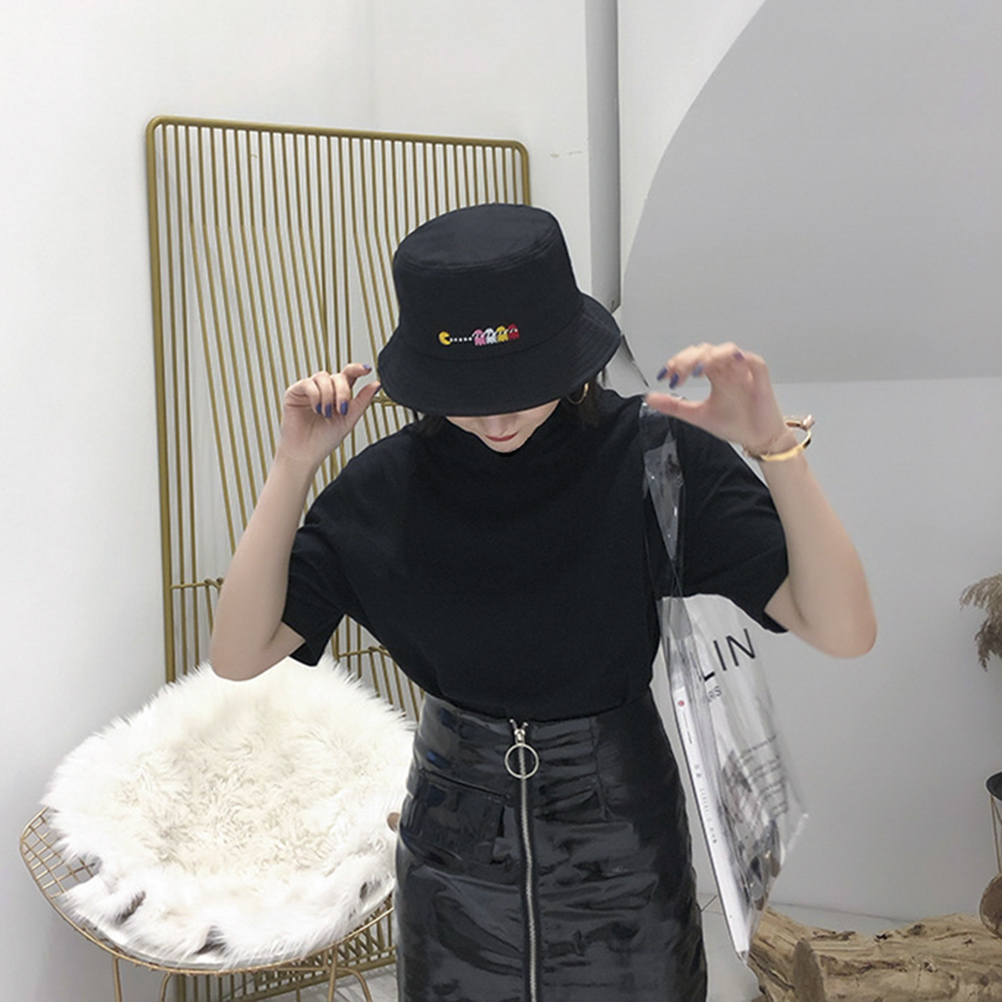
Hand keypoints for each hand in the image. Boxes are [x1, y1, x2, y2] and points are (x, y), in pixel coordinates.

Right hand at [278, 364, 381, 469]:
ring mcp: (309, 390)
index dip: (357, 369)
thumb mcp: (349, 419)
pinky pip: (308, 383)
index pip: (348, 375)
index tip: (367, 369)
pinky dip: (315, 396)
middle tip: (342, 410)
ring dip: (328, 395)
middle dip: (343, 392)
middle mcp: (324, 389)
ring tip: (326, 413)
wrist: (307, 453)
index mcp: (338, 394)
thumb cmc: (325, 439)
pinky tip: (316, 409)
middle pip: (338, 376)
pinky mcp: (294, 392)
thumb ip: (363, 401)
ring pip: (323, 377)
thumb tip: (376, 384)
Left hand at [645, 343, 789, 454]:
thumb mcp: (697, 415)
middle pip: (706, 350)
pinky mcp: (759, 377)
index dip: (677, 363)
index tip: (665, 376)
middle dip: (688, 359)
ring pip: (726, 350)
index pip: (693, 358)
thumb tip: (650, 397)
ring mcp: (743, 370)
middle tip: (678, 374)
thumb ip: (674, 406)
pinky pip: (752, 360)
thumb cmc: (734, 424)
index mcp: (714, 374)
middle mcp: (727, 369)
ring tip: (697, 371)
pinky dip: (740, 357)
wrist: (757, 439)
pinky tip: (728, 363)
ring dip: (710, 357)